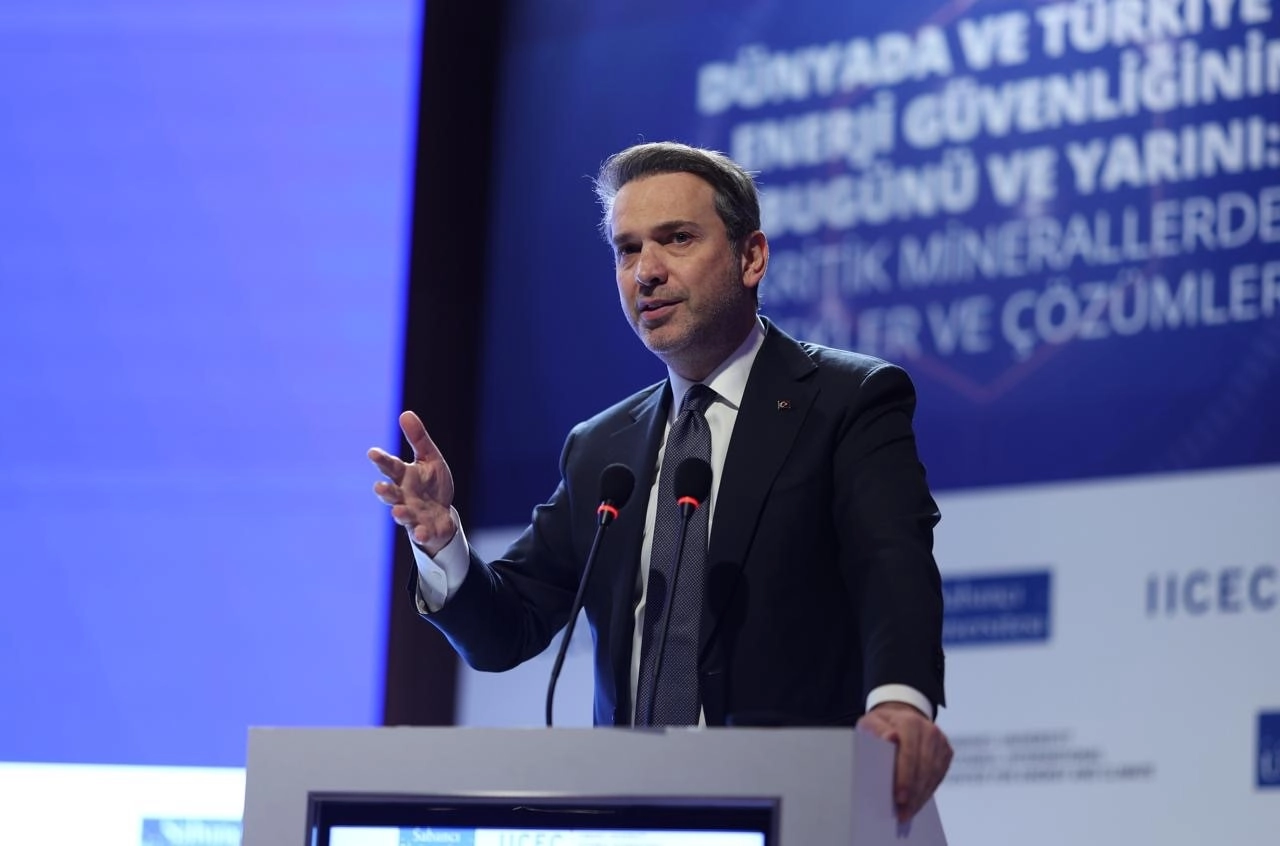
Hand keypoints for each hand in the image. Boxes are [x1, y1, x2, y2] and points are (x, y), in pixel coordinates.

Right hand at [368, 411, 458, 554]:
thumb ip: (418, 439)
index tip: (372, 452)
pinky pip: (421, 533)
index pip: (391, 467)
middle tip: (379, 487)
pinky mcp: (424, 530)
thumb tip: (405, 413)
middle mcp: (404, 497)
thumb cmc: (432, 485)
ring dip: (399, 513)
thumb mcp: (430, 459)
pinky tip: (421, 532)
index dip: (381, 460)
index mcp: (405, 477)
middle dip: (385, 491)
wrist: (442, 516)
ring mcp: (412, 515)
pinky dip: (420, 533)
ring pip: (403, 515)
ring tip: (398, 511)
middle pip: (391, 494)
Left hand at [856, 701, 952, 822]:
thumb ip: (877, 730)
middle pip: (924, 767)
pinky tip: (917, 802)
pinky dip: (928, 790)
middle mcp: (929, 730)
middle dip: (913, 792)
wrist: (900, 717)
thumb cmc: (881, 724)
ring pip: (933, 774)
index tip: (899, 797)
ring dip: (921, 796)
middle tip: (903, 813)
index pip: (910, 753)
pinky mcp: (946, 751)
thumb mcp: (871, 722)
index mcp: (910, 721)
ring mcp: (941, 741)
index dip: (905, 777)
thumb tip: (890, 738)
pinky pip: (939, 776)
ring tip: (908, 812)